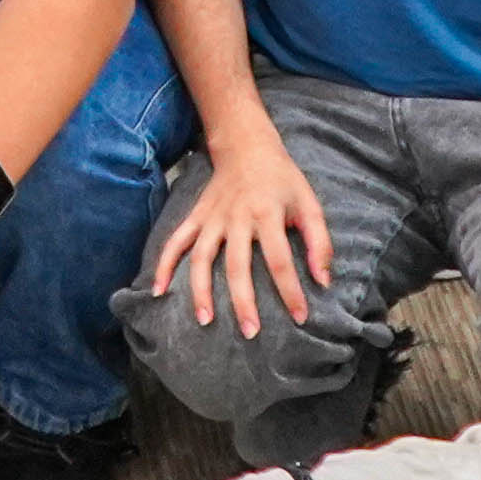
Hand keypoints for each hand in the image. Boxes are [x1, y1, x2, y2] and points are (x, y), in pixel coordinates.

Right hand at [150, 135, 332, 332]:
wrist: (246, 146)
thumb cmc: (282, 180)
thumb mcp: (309, 203)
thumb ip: (320, 242)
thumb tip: (323, 281)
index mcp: (267, 214)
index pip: (280, 260)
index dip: (290, 291)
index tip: (300, 318)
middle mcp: (236, 218)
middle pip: (236, 265)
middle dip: (243, 301)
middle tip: (251, 333)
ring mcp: (211, 218)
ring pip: (201, 257)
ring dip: (200, 290)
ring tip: (205, 321)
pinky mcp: (196, 217)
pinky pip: (176, 242)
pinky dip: (164, 265)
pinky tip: (157, 291)